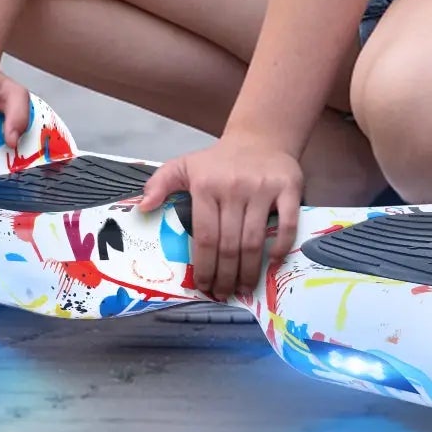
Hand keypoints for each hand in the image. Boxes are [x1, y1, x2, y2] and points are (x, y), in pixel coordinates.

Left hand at [138, 134, 301, 300]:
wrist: (260, 137)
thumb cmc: (219, 161)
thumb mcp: (184, 165)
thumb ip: (160, 184)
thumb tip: (143, 208)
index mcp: (207, 186)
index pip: (205, 237)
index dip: (205, 267)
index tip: (204, 287)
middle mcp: (234, 188)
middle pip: (230, 245)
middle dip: (226, 277)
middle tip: (224, 293)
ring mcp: (263, 188)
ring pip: (255, 241)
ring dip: (249, 271)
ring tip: (244, 288)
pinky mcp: (288, 188)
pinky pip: (287, 224)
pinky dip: (281, 247)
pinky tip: (272, 262)